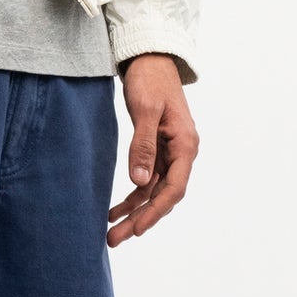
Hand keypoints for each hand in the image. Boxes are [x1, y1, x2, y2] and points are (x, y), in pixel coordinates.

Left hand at [107, 54, 198, 246]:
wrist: (150, 57)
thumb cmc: (150, 80)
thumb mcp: (145, 111)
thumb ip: (143, 146)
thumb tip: (139, 182)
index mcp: (186, 145)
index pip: (174, 188)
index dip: (155, 212)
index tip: (136, 229)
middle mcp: (181, 153)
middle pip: (163, 195)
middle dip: (140, 219)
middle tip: (115, 239)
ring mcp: (170, 153)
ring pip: (153, 191)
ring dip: (133, 212)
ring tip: (110, 232)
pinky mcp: (156, 149)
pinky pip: (146, 180)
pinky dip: (131, 195)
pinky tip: (114, 210)